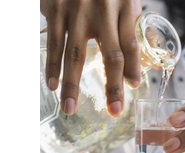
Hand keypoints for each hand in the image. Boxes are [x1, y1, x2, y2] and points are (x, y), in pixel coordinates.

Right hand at [40, 0, 140, 116]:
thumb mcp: (123, 0)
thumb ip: (128, 31)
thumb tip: (132, 74)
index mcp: (124, 5)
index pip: (131, 44)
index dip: (133, 69)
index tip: (132, 88)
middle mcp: (102, 9)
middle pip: (110, 54)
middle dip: (112, 86)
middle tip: (113, 110)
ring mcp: (76, 10)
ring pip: (75, 53)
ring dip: (72, 84)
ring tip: (70, 108)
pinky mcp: (54, 8)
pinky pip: (54, 43)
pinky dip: (52, 66)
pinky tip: (52, 84)